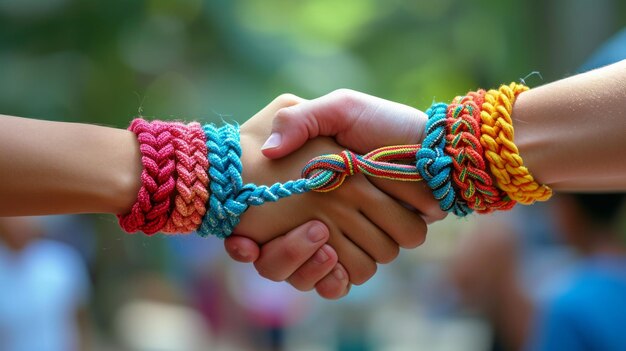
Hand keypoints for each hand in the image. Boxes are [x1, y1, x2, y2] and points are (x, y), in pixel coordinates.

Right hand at [227, 90, 445, 297]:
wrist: (435, 153)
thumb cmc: (385, 126)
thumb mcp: (341, 109)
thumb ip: (300, 119)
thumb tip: (267, 150)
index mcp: (303, 190)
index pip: (257, 227)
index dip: (243, 243)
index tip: (241, 242)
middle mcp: (316, 217)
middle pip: (275, 258)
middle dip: (282, 253)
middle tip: (295, 231)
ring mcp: (339, 239)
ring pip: (305, 273)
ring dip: (306, 264)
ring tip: (319, 238)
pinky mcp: (363, 255)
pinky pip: (337, 282)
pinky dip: (332, 279)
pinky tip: (332, 260)